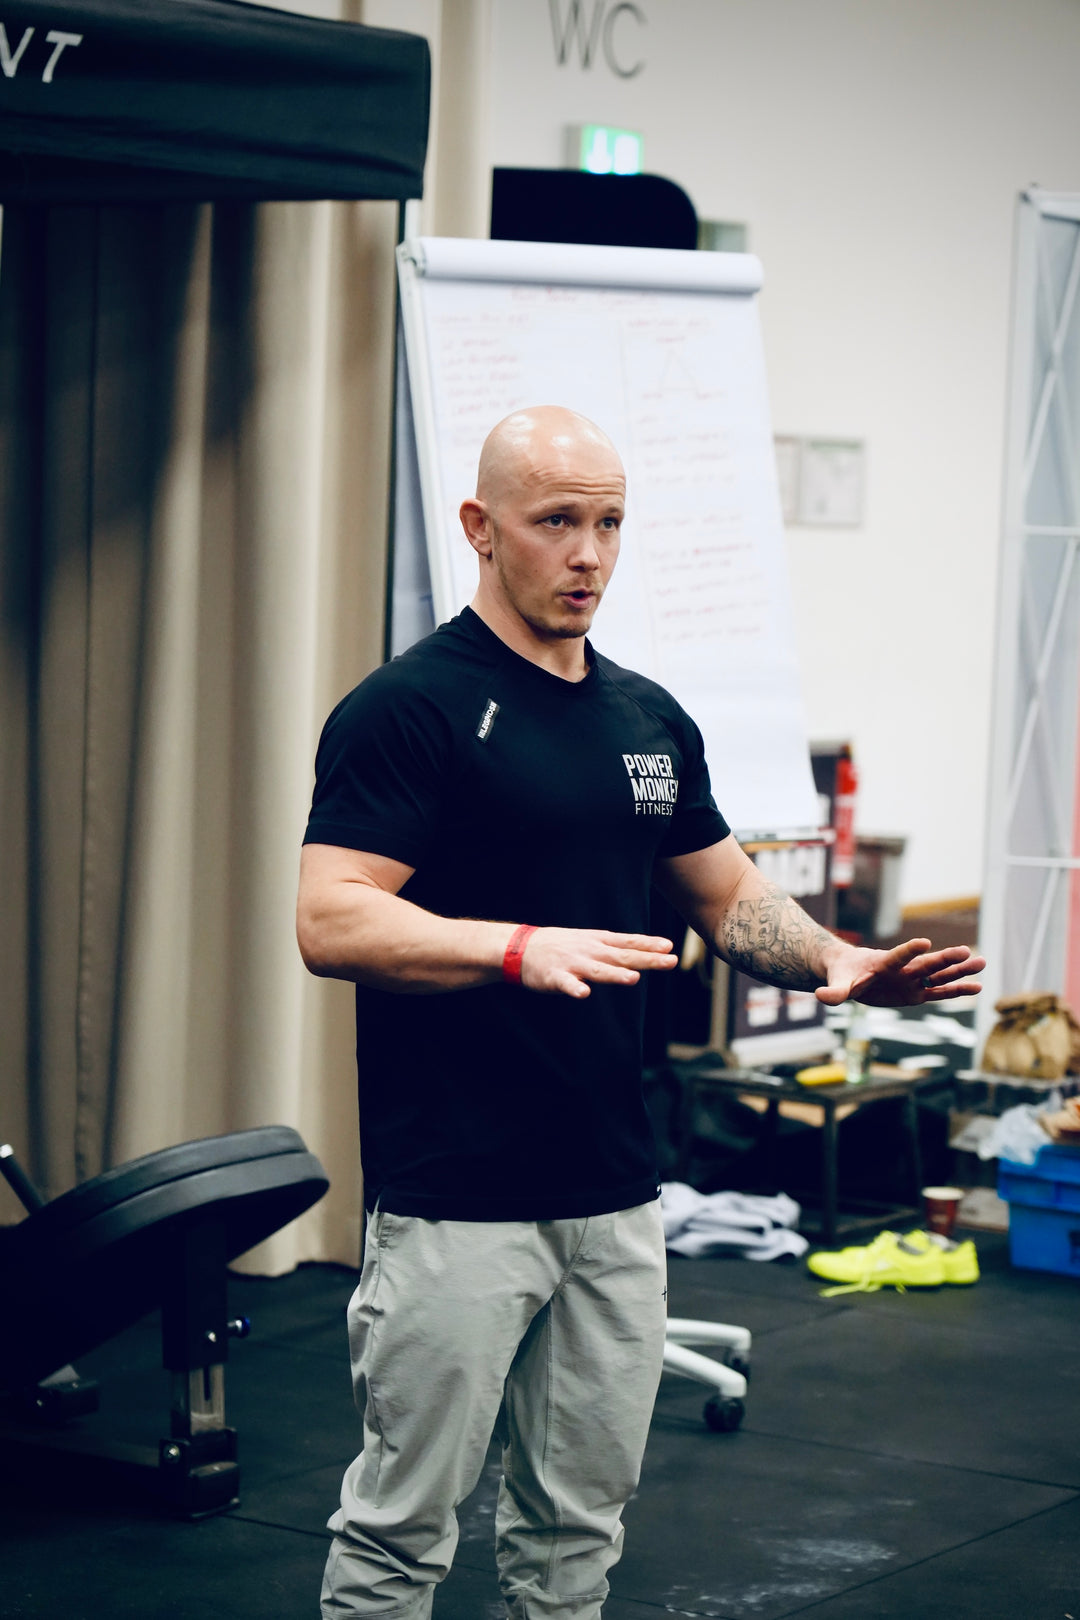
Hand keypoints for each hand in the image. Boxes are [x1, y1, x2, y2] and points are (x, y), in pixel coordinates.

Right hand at [519, 928, 677, 998]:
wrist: (520, 947)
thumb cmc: (559, 945)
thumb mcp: (588, 940)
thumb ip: (612, 948)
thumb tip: (640, 953)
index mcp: (597, 942)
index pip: (628, 942)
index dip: (649, 945)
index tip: (670, 947)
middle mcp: (589, 951)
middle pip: (622, 956)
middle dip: (647, 959)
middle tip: (670, 961)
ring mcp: (572, 963)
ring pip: (597, 970)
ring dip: (615, 974)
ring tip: (634, 978)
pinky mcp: (554, 977)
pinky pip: (566, 984)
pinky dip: (574, 988)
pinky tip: (584, 994)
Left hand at [815, 936, 985, 1007]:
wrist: (849, 972)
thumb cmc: (842, 974)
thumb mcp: (837, 984)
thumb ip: (833, 991)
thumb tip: (821, 996)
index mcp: (882, 964)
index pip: (896, 956)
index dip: (908, 950)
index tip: (924, 942)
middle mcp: (902, 970)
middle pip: (926, 964)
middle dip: (946, 958)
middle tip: (967, 951)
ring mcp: (911, 981)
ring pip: (939, 976)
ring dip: (960, 971)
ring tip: (983, 962)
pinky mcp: (916, 993)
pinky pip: (939, 992)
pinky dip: (957, 990)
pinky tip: (978, 987)